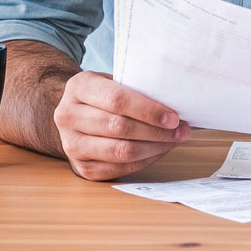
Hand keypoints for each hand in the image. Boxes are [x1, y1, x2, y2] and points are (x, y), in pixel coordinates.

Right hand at [52, 70, 190, 180]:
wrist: (74, 115)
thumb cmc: (102, 96)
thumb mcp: (112, 81)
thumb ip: (136, 89)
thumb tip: (176, 104)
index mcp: (79, 87)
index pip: (116, 100)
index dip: (148, 110)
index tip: (173, 117)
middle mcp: (68, 116)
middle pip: (120, 127)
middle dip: (157, 131)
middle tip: (181, 130)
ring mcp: (72, 145)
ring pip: (121, 151)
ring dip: (155, 148)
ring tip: (174, 140)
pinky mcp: (82, 168)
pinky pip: (120, 168)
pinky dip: (145, 161)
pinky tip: (158, 150)